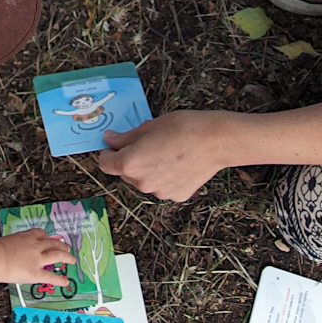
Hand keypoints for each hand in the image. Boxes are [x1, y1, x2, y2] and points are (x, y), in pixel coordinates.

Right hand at [0, 229, 75, 282]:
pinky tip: (66, 282)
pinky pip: (51, 277)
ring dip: (66, 257)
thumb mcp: (7, 241)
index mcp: (28, 236)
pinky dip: (60, 280)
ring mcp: (38, 259)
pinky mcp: (37, 273)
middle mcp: (36, 246)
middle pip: (52, 243)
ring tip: (72, 259)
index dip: (46, 237)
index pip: (40, 234)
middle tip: (66, 247)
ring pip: (57, 255)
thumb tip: (11, 250)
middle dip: (61, 245)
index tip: (48, 238)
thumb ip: (14, 244)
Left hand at [97, 112, 233, 201]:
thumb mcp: (148, 126)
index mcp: (130, 164)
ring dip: (148, 170)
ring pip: (145, 181)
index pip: (105, 163)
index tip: (114, 144)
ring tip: (167, 152)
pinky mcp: (176, 196)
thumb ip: (125, 138)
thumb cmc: (182, 128)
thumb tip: (109, 140)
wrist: (216, 141)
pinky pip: (163, 186)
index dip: (108, 152)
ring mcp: (160, 193)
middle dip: (130, 159)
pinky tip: (180, 163)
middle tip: (148, 143)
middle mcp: (141, 183)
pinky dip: (166, 177)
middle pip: (125, 173)